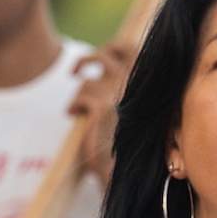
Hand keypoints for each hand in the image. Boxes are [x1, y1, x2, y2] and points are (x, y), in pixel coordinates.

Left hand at [68, 42, 132, 183]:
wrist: (123, 169)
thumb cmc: (126, 142)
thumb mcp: (129, 109)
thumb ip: (123, 87)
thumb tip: (110, 65)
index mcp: (144, 82)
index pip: (129, 48)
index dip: (113, 47)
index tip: (100, 56)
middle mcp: (133, 84)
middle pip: (106, 54)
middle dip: (88, 58)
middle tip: (76, 72)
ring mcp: (118, 94)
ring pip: (88, 82)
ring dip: (78, 95)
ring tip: (75, 110)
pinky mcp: (102, 108)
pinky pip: (80, 97)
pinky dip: (74, 106)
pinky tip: (73, 115)